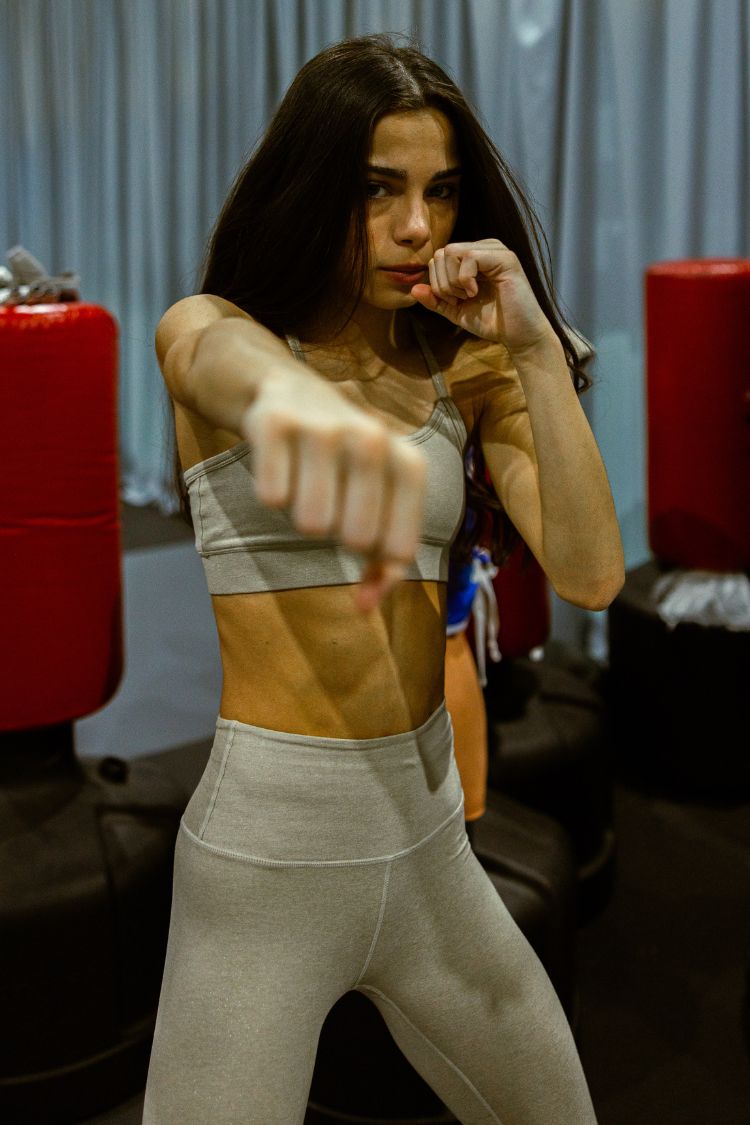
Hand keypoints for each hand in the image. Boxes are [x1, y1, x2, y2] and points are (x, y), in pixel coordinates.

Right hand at [239, 367, 426, 611]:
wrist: (290, 392)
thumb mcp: (381, 502)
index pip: (398, 549)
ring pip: (311, 523)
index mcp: (408, 462)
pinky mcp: (274, 424)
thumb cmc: (345, 463)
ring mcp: (323, 428)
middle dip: (336, 534)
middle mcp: (372, 438)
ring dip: (303, 515)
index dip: (377, 560)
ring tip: (307, 485)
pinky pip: (272, 497)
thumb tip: (364, 607)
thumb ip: (384, 562)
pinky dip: (272, 493)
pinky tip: (280, 467)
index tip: (364, 543)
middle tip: (331, 503)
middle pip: (354, 539)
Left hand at [410, 239, 553, 353]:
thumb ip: (436, 300)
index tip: (453, 301)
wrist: (518, 336)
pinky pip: (469, 256)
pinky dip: (465, 278)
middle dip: (442, 282)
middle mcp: (485, 248)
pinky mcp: (505, 258)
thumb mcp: (457, 311)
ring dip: (452, 281)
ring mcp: (496, 250)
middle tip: (459, 300)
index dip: (437, 282)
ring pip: (452, 252)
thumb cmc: (492, 322)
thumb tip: (413, 289)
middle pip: (442, 252)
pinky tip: (476, 292)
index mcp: (473, 257)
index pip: (439, 257)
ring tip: (468, 296)